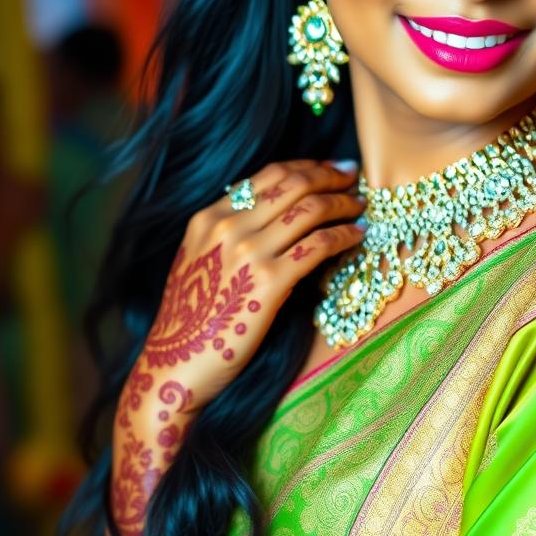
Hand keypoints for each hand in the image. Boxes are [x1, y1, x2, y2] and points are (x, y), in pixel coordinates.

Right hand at [110, 159, 362, 535]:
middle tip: (355, 178)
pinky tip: (358, 236)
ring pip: (310, 209)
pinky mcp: (268, 282)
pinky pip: (318, 246)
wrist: (174, 369)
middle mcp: (227, 227)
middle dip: (330, 176)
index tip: (330, 168)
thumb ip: (230, 233)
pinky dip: (344, 235)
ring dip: (343, 203)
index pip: (269, 174)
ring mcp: (248, 252)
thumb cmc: (192, 322)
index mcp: (209, 217)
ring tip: (361, 206)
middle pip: (294, 184)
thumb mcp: (201, 261)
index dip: (306, 166)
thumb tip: (279, 213)